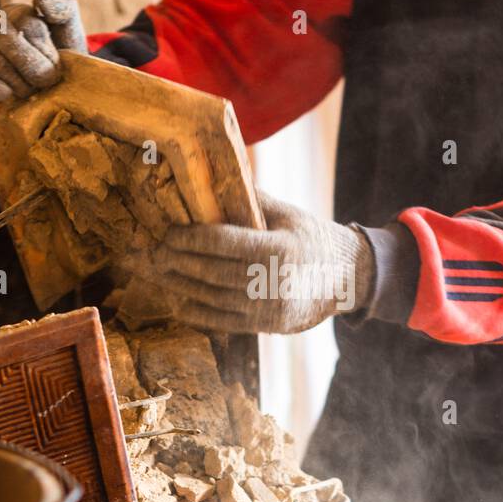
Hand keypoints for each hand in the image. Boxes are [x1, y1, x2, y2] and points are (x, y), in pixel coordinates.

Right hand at [0, 0, 86, 102]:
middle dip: (27, 63)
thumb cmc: (61, 61)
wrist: (54, 95)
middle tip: (45, 83)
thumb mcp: (69, 34)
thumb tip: (38, 2)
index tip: (56, 66)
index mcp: (16, 13)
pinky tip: (4, 94)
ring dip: (11, 77)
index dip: (44, 48)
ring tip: (29, 92)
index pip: (25, 21)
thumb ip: (63, 8)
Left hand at [153, 192, 375, 333]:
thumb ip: (250, 200)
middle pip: (212, 272)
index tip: (169, 232)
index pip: (222, 243)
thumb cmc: (312, 238)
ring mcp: (269, 308)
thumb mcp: (287, 213)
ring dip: (182, 286)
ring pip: (213, 298)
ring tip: (161, 273)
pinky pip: (224, 321)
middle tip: (155, 252)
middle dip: (179, 261)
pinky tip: (180, 300)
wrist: (347, 278)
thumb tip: (213, 175)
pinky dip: (198, 312)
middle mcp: (273, 282)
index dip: (190, 238)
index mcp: (279, 248)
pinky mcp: (267, 326)